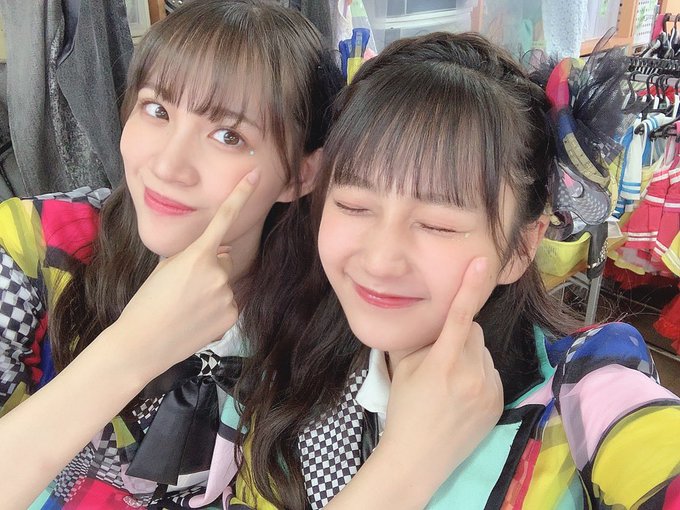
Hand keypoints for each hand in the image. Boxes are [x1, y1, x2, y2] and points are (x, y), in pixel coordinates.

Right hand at [112, 171, 258, 378]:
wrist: (141, 343)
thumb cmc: (146, 303)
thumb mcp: (164, 268)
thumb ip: (190, 255)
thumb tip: (213, 253)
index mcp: (197, 255)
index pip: (224, 218)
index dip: (241, 195)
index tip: (255, 176)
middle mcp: (218, 272)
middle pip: (222, 260)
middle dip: (208, 267)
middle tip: (183, 288)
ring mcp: (227, 296)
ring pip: (224, 283)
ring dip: (211, 290)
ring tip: (186, 307)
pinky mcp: (231, 316)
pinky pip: (227, 304)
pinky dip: (215, 310)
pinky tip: (195, 320)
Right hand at [379, 257, 503, 496]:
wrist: (418, 456)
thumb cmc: (404, 408)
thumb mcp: (402, 368)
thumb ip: (416, 339)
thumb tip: (424, 316)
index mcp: (443, 361)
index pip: (460, 315)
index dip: (469, 287)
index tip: (480, 263)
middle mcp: (471, 372)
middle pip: (473, 332)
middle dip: (459, 337)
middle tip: (440, 359)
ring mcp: (488, 388)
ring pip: (483, 353)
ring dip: (470, 357)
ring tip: (450, 383)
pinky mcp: (498, 401)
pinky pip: (491, 373)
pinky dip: (479, 376)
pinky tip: (462, 395)